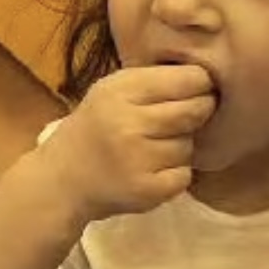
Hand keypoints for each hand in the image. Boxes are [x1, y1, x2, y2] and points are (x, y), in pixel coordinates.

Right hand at [47, 65, 216, 221]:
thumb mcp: (112, 91)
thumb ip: (153, 80)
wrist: (62, 179)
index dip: (200, 84)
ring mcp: (138, 159)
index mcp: (120, 91)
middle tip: (183, 120)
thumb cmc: (95, 128)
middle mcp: (128, 123)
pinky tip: (152, 171)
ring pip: (189, 145)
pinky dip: (175, 174)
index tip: (198, 90)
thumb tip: (207, 78)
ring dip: (180, 147)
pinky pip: (185, 175)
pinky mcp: (146, 190)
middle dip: (198, 114)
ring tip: (153, 149)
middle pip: (194, 111)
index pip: (187, 80)